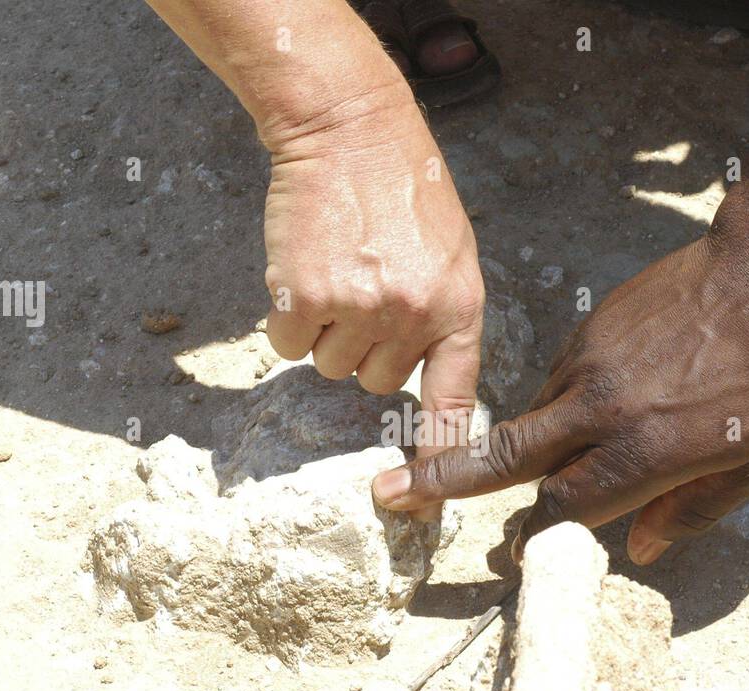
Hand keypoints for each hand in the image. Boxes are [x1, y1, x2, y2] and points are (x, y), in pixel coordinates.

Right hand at [261, 87, 483, 464]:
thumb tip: (417, 377)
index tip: (420, 502)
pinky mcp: (305, 300)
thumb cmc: (403, 189)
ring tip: (337, 271)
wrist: (349, 129)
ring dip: (325, 331)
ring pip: (330, 368)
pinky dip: (288, 319)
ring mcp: (359, 310)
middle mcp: (414, 316)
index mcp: (459, 308)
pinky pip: (289, 346)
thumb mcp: (453, 253)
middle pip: (374, 382)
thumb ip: (442, 319)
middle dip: (363, 347)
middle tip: (364, 289)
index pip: (451, 402)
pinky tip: (304, 273)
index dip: (435, 459)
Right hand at [371, 235, 748, 562]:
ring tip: (586, 441)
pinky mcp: (585, 330)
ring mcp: (585, 364)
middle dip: (441, 482)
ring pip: (536, 419)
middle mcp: (599, 412)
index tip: (512, 557)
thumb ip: (694, 511)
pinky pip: (559, 381)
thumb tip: (639, 550)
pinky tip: (616, 393)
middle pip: (503, 458)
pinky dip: (568, 402)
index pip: (563, 509)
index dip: (534, 539)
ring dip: (538, 444)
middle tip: (388, 493)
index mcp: (643, 453)